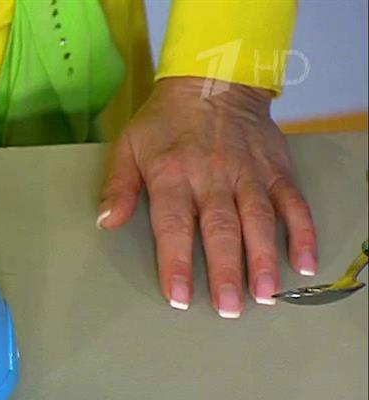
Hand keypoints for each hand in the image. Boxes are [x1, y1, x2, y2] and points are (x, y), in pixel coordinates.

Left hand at [97, 77, 317, 316]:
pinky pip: (292, 204)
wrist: (214, 79)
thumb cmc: (165, 121)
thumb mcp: (128, 146)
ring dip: (262, 260)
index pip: (174, 226)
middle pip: (221, 230)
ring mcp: (248, 175)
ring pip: (259, 221)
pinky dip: (301, 233)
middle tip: (228, 309)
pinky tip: (303, 263)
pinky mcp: (276, 170)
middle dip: (225, 272)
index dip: (176, 263)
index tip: (179, 297)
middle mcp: (213, 178)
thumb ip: (118, 187)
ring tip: (264, 296)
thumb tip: (106, 222)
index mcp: (173, 176)